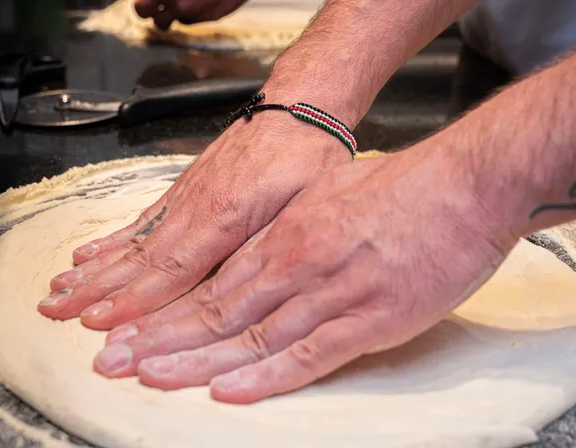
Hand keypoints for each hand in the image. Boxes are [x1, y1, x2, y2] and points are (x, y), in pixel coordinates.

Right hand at [37, 111, 351, 329]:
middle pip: (138, 259)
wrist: (296, 106)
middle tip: (55, 313)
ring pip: (132, 241)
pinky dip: (110, 240)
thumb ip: (270, 244)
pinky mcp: (183, 189)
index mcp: (227, 215)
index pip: (173, 270)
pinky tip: (87, 256)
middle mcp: (196, 207)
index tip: (101, 323)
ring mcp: (185, 197)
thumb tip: (244, 288)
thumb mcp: (308, 202)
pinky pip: (140, 219)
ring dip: (92, 270)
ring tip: (57, 290)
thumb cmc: (308, 155)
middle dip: (95, 291)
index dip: (135, 301)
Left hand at [89, 144, 517, 403]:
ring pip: (250, 335)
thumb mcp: (335, 193)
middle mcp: (297, 262)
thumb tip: (272, 248)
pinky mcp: (370, 318)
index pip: (213, 280)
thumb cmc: (407, 186)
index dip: (166, 310)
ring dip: (195, 361)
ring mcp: (331, 291)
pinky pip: (309, 354)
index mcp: (287, 232)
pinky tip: (229, 390)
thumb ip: (298, 227)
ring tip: (147, 378)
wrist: (466, 184)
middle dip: (159, 338)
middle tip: (110, 360)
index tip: (128, 328)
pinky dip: (266, 376)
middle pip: (217, 309)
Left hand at [135, 0, 267, 28]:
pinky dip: (191, 16)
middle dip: (149, 11)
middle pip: (141, 10)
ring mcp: (180, 6)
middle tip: (159, 10)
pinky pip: (186, 21)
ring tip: (181, 9)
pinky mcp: (197, 18)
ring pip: (162, 22)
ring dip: (168, 18)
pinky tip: (203, 3)